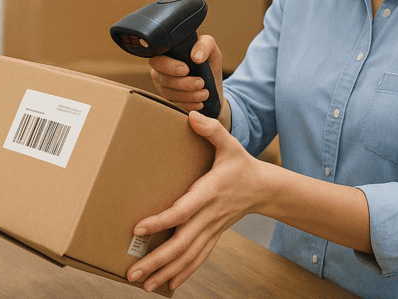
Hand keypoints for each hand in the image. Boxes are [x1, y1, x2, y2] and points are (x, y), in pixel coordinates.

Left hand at [127, 111, 265, 293]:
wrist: (265, 189)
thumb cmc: (241, 165)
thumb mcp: (230, 144)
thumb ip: (212, 130)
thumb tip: (193, 116)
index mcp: (209, 193)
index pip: (182, 211)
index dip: (161, 221)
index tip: (138, 228)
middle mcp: (209, 216)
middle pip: (181, 243)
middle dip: (156, 259)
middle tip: (133, 272)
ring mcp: (211, 229)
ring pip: (187, 256)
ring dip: (164, 271)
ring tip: (142, 284)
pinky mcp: (213, 236)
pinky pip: (197, 259)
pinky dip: (182, 273)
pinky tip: (167, 284)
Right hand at [148, 34, 223, 115]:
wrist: (213, 87)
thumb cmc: (209, 65)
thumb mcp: (211, 50)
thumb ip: (205, 45)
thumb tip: (195, 57)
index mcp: (167, 56)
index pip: (158, 60)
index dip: (169, 66)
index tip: (186, 69)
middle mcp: (161, 72)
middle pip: (163, 79)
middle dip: (183, 83)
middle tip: (201, 83)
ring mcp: (163, 88)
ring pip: (168, 94)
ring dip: (188, 95)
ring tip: (205, 93)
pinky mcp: (168, 101)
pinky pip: (174, 106)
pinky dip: (188, 105)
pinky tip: (200, 103)